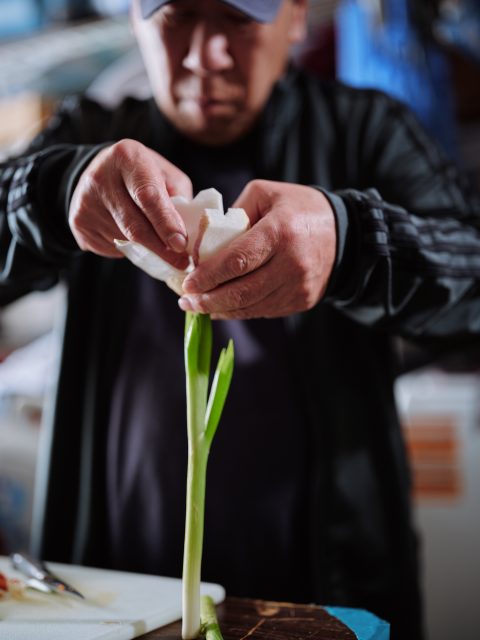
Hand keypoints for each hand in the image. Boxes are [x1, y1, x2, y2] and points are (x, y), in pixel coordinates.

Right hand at [69, 139, 191, 268]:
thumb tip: (185, 235)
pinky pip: (112, 248)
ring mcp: (85, 202)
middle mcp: (100, 178)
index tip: (181, 244)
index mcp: (127, 157)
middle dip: (161, 249)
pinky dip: (129, 249)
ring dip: (147, 249)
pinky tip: (131, 234)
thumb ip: (179, 199)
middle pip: (134, 226)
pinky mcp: (79, 223)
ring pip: (125, 241)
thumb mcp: (166, 174)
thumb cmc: (142, 174)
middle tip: (181, 262)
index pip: (148, 196)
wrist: (99, 172)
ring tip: (157, 242)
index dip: (166, 223)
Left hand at [179, 179, 336, 318]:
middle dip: (208, 300)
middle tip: (186, 301)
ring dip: (220, 310)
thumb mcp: (265, 193)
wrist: (344, 234)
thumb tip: (204, 242)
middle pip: (242, 291)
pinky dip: (239, 312)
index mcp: (279, 232)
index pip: (237, 261)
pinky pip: (263, 311)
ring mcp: (297, 286)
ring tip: (198, 306)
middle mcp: (290, 263)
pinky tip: (221, 308)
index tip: (188, 283)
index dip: (209, 276)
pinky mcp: (301, 301)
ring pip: (251, 307)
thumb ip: (233, 213)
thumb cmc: (298, 208)